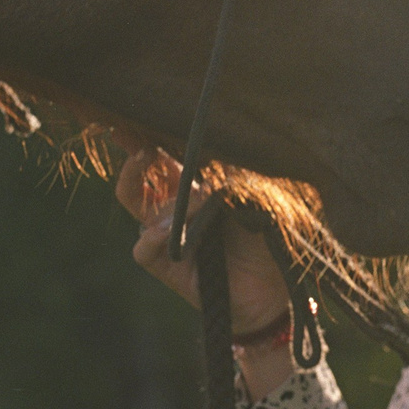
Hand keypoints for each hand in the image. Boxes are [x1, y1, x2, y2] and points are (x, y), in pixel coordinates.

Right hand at [115, 147, 297, 399]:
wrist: (275, 293)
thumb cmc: (269, 242)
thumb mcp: (256, 201)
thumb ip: (230, 182)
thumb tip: (200, 178)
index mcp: (197, 188)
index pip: (167, 158)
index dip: (150, 137)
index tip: (138, 115)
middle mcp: (177, 208)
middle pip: (141, 173)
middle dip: (133, 151)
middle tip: (135, 136)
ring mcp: (167, 236)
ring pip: (133, 201)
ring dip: (139, 182)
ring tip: (149, 168)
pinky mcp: (166, 266)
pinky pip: (144, 247)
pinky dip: (153, 236)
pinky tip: (169, 231)